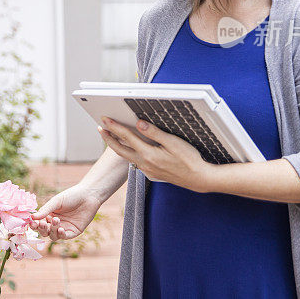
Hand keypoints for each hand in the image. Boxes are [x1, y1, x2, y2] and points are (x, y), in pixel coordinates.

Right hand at [29, 184, 101, 240]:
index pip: (39, 224)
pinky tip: (61, 229)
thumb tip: (32, 217)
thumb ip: (45, 210)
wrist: (88, 195)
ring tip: (56, 221)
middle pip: (45, 232)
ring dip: (52, 230)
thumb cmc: (71, 196)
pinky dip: (61, 235)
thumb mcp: (56, 201)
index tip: (32, 222)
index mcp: (50, 215)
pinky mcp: (74, 232)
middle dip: (42, 229)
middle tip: (42, 223)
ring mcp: (65, 228)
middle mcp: (56, 223)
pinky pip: (65, 237)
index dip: (35, 225)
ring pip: (53, 236)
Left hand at [98, 116, 213, 191]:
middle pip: (120, 150)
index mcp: (148, 154)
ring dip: (117, 146)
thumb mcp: (173, 142)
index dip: (114, 127)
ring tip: (111, 136)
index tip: (104, 119)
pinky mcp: (152, 174)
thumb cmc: (189, 159)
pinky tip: (130, 149)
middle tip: (100, 128)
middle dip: (108, 138)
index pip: (126, 137)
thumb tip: (138, 123)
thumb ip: (154, 132)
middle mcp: (145, 164)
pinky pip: (135, 162)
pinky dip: (128, 153)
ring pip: (127, 157)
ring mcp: (147, 170)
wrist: (199, 179)